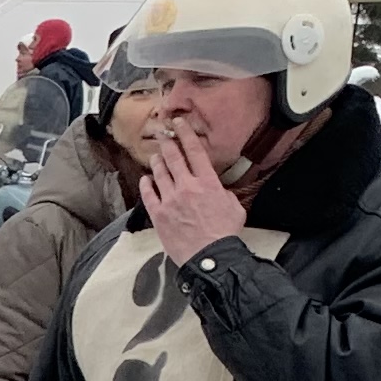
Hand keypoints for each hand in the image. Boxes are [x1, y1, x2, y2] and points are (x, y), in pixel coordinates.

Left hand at [139, 115, 248, 263]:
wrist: (209, 256)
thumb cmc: (225, 233)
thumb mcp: (234, 207)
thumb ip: (224, 193)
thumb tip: (218, 190)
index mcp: (207, 182)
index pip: (195, 151)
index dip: (186, 134)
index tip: (179, 123)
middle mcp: (186, 186)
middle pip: (174, 158)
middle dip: (167, 143)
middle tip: (162, 134)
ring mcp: (170, 200)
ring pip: (159, 174)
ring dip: (157, 162)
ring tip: (155, 155)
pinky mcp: (158, 215)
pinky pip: (148, 195)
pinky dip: (146, 185)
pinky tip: (145, 179)